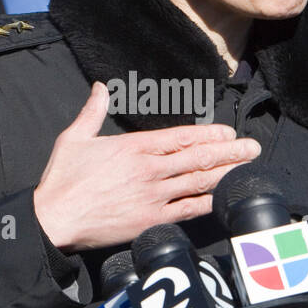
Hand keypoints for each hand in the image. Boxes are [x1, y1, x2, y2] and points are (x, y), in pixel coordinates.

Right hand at [33, 82, 260, 251]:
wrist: (54, 219)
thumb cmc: (62, 180)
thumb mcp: (74, 138)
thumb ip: (92, 112)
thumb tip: (101, 88)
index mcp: (133, 147)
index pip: (180, 137)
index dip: (208, 134)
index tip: (228, 131)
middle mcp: (149, 170)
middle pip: (197, 158)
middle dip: (228, 152)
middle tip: (252, 147)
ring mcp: (152, 197)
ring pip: (198, 182)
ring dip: (226, 173)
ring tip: (248, 167)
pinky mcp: (150, 220)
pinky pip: (187, 210)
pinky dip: (208, 202)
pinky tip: (225, 197)